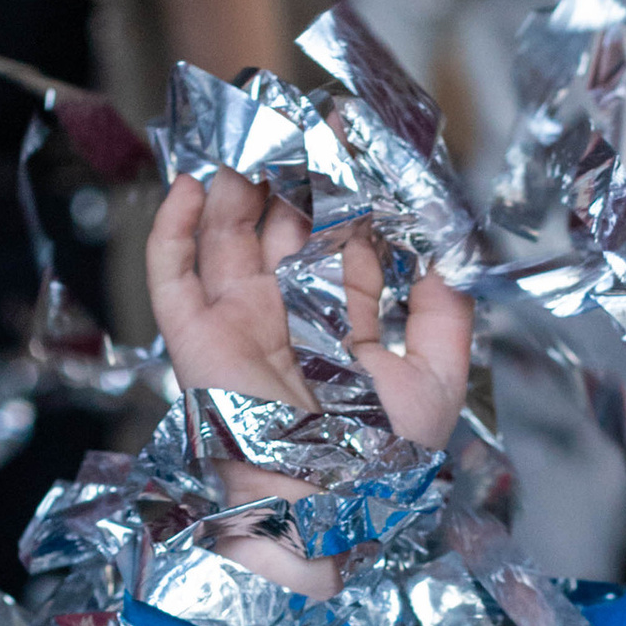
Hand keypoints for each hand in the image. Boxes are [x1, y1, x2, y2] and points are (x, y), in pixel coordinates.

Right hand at [145, 166, 471, 593]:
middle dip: (295, 172)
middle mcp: (290, 319)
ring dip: (237, 180)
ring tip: (251, 125)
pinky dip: (172, 226)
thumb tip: (454, 258)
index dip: (353, 193)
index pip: (347, 244)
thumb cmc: (378, 466)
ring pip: (229, 234)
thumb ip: (448, 320)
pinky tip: (189, 181)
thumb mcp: (436, 387)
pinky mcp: (195, 338)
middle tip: (303, 114)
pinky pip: (171, 272)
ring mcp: (239, 324)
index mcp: (344, 329)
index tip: (357, 139)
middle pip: (287, 227)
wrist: (316, 511)